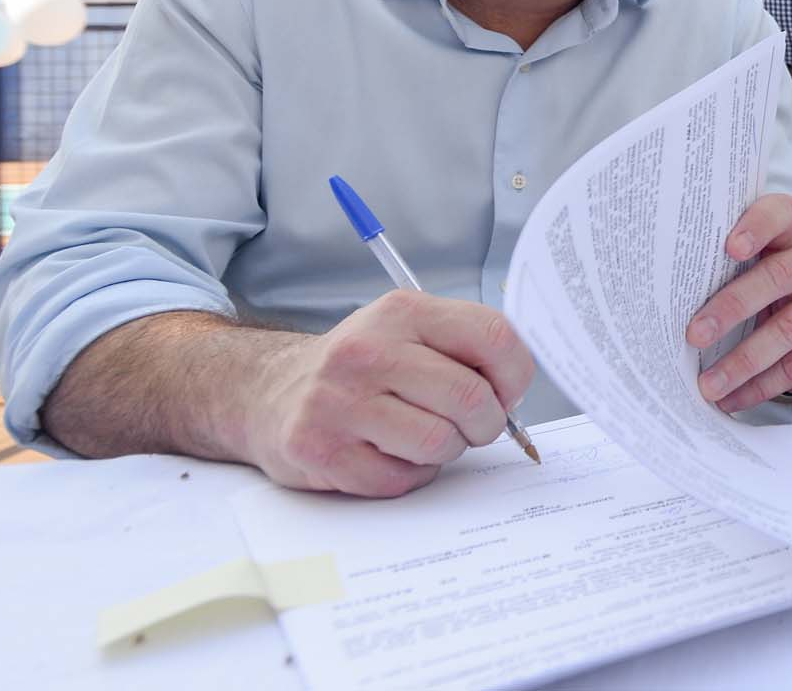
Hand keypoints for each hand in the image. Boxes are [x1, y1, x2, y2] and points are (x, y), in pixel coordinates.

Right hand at [244, 291, 534, 497]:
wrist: (273, 392)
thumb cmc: (363, 368)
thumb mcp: (410, 331)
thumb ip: (466, 347)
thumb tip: (518, 388)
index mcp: (403, 312)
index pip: (494, 336)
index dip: (516, 374)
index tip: (508, 392)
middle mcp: (367, 351)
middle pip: (470, 398)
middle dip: (485, 423)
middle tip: (472, 426)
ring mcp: (339, 402)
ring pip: (439, 442)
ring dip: (445, 450)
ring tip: (422, 436)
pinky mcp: (321, 451)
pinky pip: (401, 479)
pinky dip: (409, 474)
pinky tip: (387, 453)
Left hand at [686, 193, 791, 412]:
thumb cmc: (769, 289)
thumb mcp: (754, 271)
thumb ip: (724, 271)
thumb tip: (663, 301)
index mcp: (789, 236)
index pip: (781, 213)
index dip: (758, 226)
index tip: (730, 246)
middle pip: (778, 277)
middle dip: (733, 308)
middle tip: (695, 335)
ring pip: (791, 329)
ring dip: (745, 362)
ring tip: (709, 385)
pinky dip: (763, 386)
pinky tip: (734, 398)